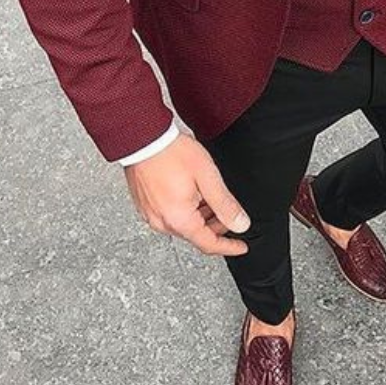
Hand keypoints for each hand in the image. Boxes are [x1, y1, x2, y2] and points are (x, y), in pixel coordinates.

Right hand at [123, 132, 250, 255]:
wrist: (144, 138)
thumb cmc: (171, 153)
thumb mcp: (207, 177)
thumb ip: (225, 204)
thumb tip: (240, 224)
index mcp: (178, 219)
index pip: (209, 244)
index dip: (229, 246)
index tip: (241, 246)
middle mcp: (161, 222)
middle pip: (196, 234)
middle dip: (215, 226)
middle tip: (227, 210)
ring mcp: (151, 214)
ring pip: (183, 224)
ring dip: (200, 215)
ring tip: (208, 194)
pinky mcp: (145, 205)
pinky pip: (170, 214)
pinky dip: (185, 209)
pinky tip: (191, 192)